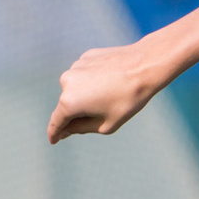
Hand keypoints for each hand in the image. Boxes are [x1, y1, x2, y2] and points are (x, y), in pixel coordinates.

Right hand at [48, 41, 166, 142]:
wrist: (145, 66)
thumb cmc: (129, 99)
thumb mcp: (107, 124)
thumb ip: (82, 129)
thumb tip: (67, 128)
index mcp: (69, 102)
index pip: (57, 122)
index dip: (55, 133)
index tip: (53, 140)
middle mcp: (66, 82)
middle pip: (70, 104)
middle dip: (83, 112)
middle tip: (106, 111)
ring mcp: (75, 67)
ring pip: (79, 87)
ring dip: (90, 94)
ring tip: (114, 92)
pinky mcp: (85, 57)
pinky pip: (88, 74)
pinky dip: (96, 79)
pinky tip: (114, 78)